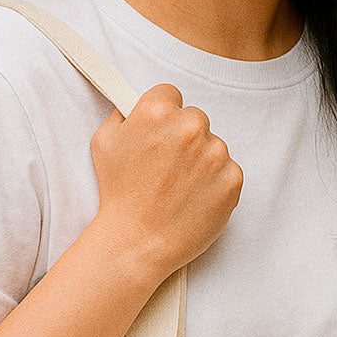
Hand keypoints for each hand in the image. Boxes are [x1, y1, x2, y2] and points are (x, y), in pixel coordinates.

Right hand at [90, 83, 243, 278]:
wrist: (137, 242)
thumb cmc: (118, 194)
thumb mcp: (104, 142)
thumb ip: (123, 114)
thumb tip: (134, 104)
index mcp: (157, 111)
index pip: (171, 94)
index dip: (162, 115)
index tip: (158, 134)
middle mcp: (190, 127)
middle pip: (195, 118)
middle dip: (183, 137)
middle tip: (167, 165)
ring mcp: (215, 153)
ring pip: (213, 145)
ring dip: (200, 160)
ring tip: (178, 186)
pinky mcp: (232, 178)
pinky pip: (228, 170)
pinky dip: (215, 182)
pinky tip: (193, 197)